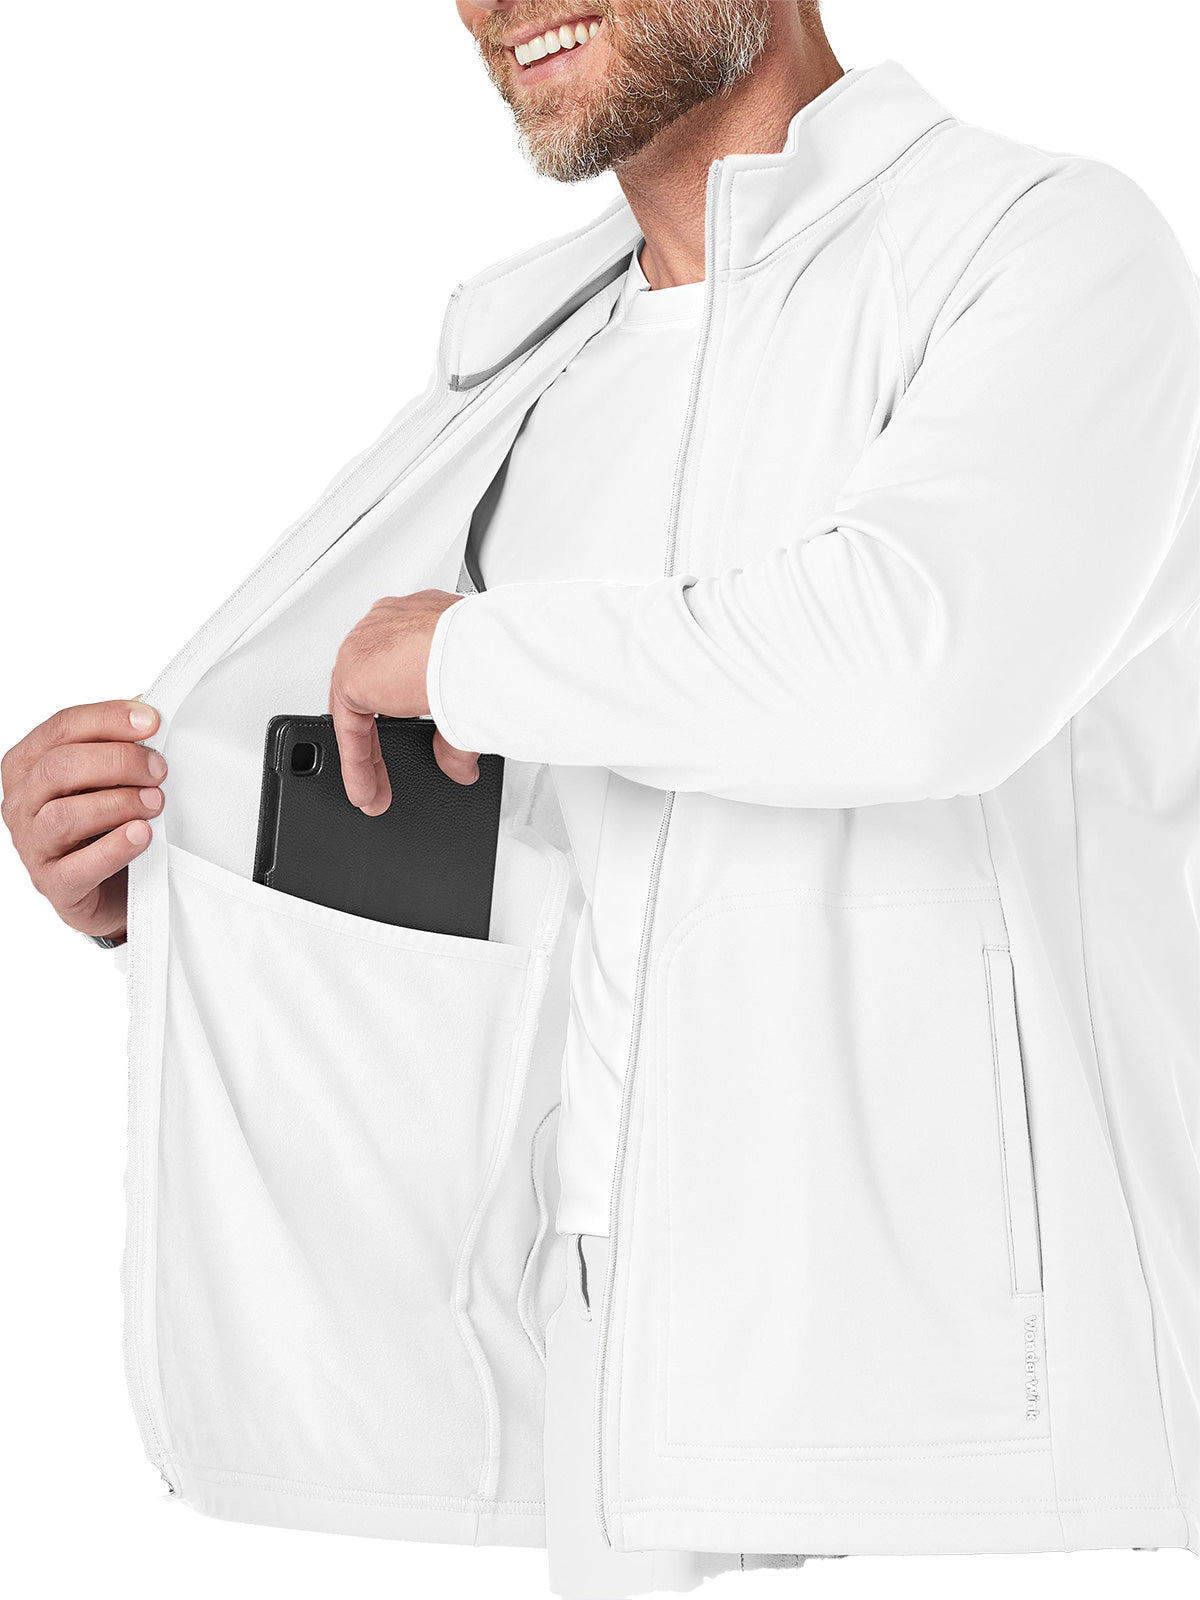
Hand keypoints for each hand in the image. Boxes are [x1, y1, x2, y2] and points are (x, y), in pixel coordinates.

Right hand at [1, 699, 165, 942]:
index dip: (108, 719)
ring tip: (155, 803)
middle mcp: (20, 803)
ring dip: (119, 803)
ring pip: (65, 815)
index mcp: (28, 766)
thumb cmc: (108, 823)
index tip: (152, 721)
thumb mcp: (110, 777)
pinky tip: (142, 835)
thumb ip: (119, 743)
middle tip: (159, 769)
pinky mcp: (54, 886)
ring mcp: (32, 847)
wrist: (114, 889)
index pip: (61, 728)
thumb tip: (146, 708)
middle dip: (118, 761)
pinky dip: (115, 848)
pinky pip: (79, 867)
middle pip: (60, 767)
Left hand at [329, 591, 480, 813]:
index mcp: (422, 619)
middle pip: (370, 691)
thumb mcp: (470, 701)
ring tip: (373, 790)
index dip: (402, 707)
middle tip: (382, 775)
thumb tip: (463, 767)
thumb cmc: (487, 654)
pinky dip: (357, 762)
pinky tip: (367, 789)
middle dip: (375, 738)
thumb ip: (454, 734)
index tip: (413, 734)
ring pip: (357, 710)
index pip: (400, 666)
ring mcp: (367, 644)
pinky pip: (349, 727)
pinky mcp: (352, 670)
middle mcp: (390, 627)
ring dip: (364, 754)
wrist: (478, 651)